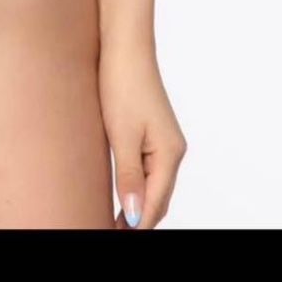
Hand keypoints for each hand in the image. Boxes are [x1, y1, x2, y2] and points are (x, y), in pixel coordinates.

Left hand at [97, 38, 186, 228]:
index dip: (135, 225)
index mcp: (170, 154)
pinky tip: (121, 194)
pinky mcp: (153, 134)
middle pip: (158, 200)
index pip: (154, 204)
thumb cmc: (122, 85)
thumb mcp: (122, 136)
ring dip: (137, 205)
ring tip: (111, 220)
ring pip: (154, 186)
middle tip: (108, 229)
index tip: (112, 233)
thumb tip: (133, 216)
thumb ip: (129, 178)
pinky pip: (149, 170)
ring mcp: (164, 142)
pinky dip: (137, 187)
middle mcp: (173, 151)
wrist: (125, 47)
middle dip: (138, 219)